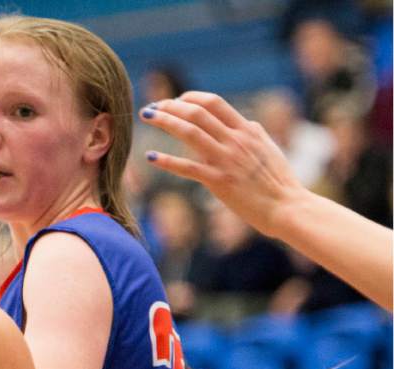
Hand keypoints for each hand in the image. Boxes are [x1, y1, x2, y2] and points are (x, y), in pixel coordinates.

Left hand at [139, 91, 304, 238]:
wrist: (287, 206)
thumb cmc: (278, 181)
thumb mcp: (267, 148)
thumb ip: (252, 134)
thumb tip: (243, 122)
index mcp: (247, 130)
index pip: (214, 102)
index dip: (190, 97)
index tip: (176, 101)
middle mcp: (235, 140)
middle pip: (197, 112)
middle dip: (171, 106)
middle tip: (152, 108)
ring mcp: (226, 160)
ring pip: (190, 132)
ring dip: (165, 121)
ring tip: (146, 118)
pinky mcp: (219, 181)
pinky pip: (187, 168)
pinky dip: (167, 161)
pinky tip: (150, 157)